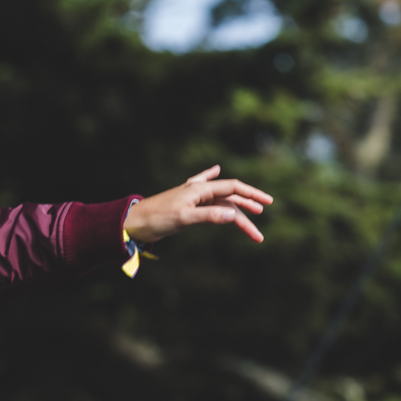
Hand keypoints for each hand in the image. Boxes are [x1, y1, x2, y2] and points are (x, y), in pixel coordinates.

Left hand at [123, 165, 272, 244]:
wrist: (133, 222)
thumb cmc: (156, 219)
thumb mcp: (184, 218)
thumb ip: (209, 216)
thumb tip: (233, 215)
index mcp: (198, 189)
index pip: (232, 188)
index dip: (251, 194)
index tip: (268, 203)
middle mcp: (197, 190)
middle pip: (229, 198)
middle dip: (247, 208)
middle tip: (262, 221)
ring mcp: (192, 197)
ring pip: (221, 204)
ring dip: (237, 214)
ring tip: (251, 231)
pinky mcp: (187, 205)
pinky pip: (206, 196)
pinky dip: (213, 186)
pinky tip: (216, 169)